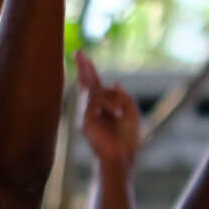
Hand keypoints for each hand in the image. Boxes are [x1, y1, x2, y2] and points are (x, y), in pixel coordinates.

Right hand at [75, 51, 142, 171]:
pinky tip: (116, 115)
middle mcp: (91, 108)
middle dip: (83, 68)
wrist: (121, 156)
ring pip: (97, 93)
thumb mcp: (131, 113)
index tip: (80, 56)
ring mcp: (86, 114)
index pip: (94, 84)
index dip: (88, 70)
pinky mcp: (84, 121)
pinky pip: (97, 103)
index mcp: (103, 106)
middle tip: (78, 52)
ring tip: (119, 115)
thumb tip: (116, 83)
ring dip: (112, 101)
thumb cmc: (127, 139)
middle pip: (86, 84)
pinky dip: (110, 106)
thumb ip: (124, 98)